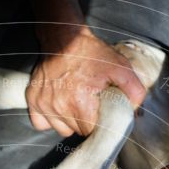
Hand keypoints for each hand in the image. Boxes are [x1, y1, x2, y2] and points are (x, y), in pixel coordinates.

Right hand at [26, 27, 145, 136]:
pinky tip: (59, 105)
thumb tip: (136, 112)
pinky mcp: (33, 101)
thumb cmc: (92, 53)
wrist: (64, 37)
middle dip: (86, 122)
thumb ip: (134, 90)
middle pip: (77, 132)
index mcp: (80, 103)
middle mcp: (59, 107)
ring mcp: (43, 104)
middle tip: (90, 103)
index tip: (101, 113)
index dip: (100, 125)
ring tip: (75, 102)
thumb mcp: (120, 66)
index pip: (92, 132)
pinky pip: (42, 124)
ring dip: (70, 121)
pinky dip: (51, 119)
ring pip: (62, 130)